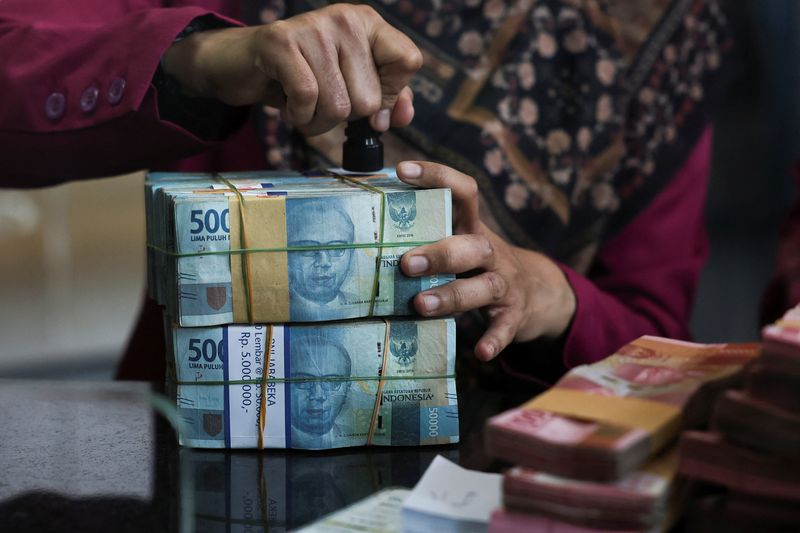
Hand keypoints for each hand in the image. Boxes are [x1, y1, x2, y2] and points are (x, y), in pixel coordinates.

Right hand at [163, 4, 420, 135]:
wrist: (240, 66)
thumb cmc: (300, 77)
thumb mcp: (349, 85)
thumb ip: (386, 98)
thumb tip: (400, 118)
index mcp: (367, 24)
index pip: (408, 60)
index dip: (393, 95)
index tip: (370, 105)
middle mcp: (345, 19)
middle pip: (370, 99)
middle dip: (343, 116)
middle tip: (320, 100)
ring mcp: (313, 27)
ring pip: (339, 106)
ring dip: (317, 121)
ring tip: (301, 103)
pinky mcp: (281, 42)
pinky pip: (307, 98)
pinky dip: (297, 116)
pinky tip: (288, 105)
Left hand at [397, 161, 576, 360]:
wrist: (538, 291)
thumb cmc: (478, 265)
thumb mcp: (461, 242)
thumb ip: (428, 234)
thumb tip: (368, 227)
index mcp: (473, 228)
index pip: (463, 192)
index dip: (437, 176)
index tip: (402, 171)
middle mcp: (491, 252)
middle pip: (472, 246)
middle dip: (439, 253)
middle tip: (406, 263)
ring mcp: (506, 284)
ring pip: (484, 286)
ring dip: (453, 295)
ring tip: (421, 305)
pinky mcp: (515, 316)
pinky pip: (505, 328)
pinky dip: (495, 339)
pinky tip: (480, 352)